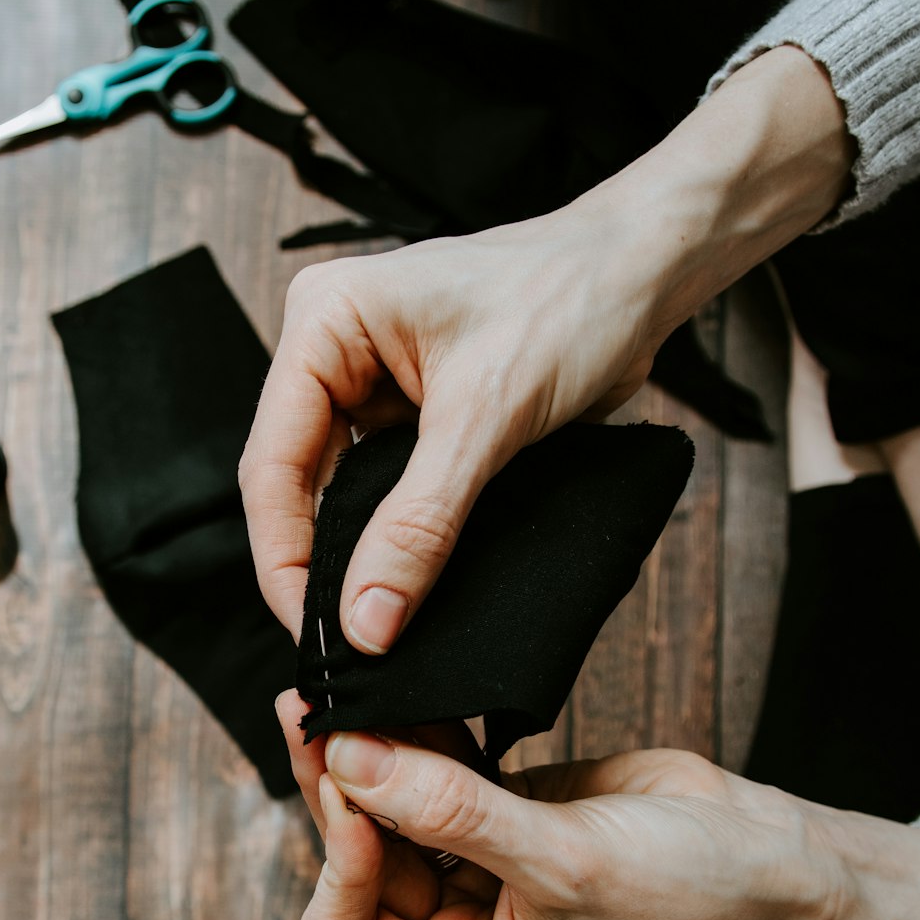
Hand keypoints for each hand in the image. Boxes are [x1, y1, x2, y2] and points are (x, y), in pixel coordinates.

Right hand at [239, 194, 670, 653]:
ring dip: (361, 558)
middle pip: (297, 485)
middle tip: (350, 646)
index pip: (272, 463)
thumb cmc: (570, 298)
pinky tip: (412, 587)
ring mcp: (372, 384)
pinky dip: (401, 541)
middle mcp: (334, 351)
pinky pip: (388, 494)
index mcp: (323, 323)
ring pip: (342, 496)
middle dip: (321, 566)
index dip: (285, 558)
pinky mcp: (415, 416)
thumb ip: (419, 525)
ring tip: (380, 627)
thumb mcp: (486, 419)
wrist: (646, 274)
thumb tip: (368, 620)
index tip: (319, 635)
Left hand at [275, 693, 919, 919]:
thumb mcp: (565, 859)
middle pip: (354, 860)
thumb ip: (453, 813)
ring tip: (336, 690)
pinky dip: (409, 736)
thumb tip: (352, 763)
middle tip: (313, 711)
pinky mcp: (492, 810)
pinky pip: (426, 773)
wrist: (759, 848)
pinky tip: (393, 694)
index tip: (351, 783)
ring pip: (381, 809)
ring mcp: (469, 867)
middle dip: (337, 791)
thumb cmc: (682, 888)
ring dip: (362, 755)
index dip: (337, 861)